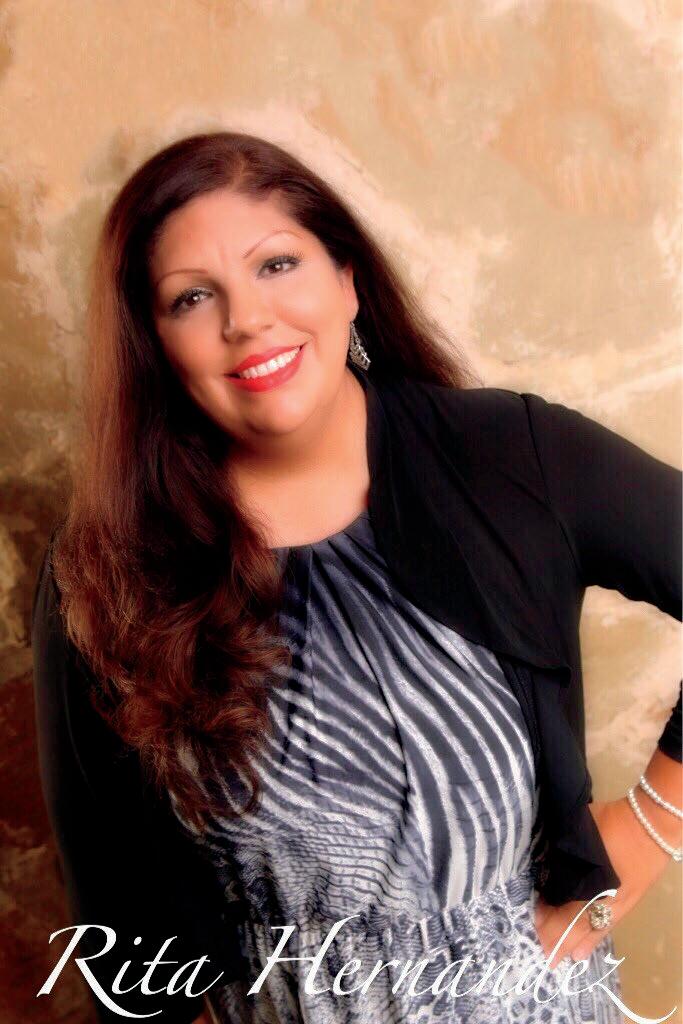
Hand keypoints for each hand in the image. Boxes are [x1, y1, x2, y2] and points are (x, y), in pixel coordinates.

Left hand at [534, 797, 672, 968]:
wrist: (647, 826)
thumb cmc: (609, 823)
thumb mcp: (577, 834)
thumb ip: (560, 855)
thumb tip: (545, 870)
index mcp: (587, 883)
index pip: (563, 910)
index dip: (547, 919)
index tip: (534, 919)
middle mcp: (601, 899)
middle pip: (573, 924)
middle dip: (555, 935)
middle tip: (540, 942)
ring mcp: (616, 905)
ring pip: (588, 931)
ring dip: (569, 942)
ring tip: (555, 956)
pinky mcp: (627, 905)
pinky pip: (605, 929)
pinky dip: (591, 942)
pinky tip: (580, 954)